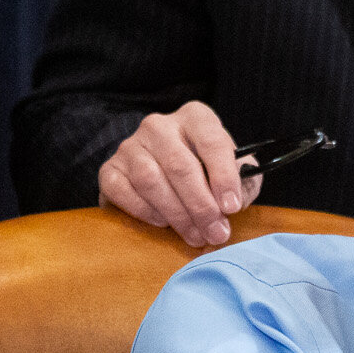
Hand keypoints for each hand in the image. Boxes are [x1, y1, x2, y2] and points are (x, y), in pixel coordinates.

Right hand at [97, 101, 260, 246]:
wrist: (161, 176)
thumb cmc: (205, 172)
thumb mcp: (232, 171)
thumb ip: (244, 182)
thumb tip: (238, 199)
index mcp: (195, 117)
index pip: (211, 140)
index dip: (224, 176)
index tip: (232, 207)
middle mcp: (159, 125)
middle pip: (180, 166)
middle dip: (201, 206)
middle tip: (216, 233)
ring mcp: (130, 145)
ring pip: (151, 180)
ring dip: (177, 214)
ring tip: (196, 236)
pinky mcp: (109, 169)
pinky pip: (124, 192)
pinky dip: (146, 212)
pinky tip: (164, 223)